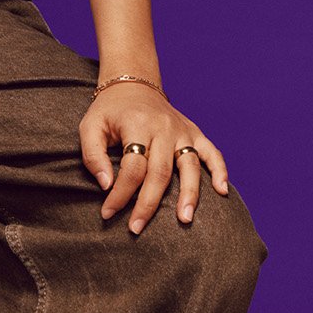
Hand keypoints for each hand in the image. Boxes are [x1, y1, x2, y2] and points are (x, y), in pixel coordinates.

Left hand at [79, 82, 230, 234]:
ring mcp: (182, 130)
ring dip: (189, 194)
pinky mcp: (194, 132)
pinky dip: (219, 170)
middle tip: (136, 228)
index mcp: (137, 124)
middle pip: (160, 172)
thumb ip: (92, 155)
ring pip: (189, 166)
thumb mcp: (90, 127)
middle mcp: (163, 128)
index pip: (132, 167)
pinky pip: (211, 152)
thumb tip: (106, 185)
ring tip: (185, 220)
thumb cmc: (109, 111)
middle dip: (148, 204)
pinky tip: (222, 191)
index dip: (120, 194)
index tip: (107, 213)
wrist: (132, 84)